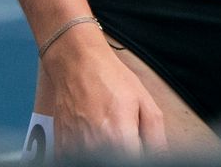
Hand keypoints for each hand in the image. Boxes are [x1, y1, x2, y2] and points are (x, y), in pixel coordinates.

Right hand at [36, 26, 168, 154]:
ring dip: (106, 149)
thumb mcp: (143, 100)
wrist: (77, 63)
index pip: (135, 162)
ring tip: (107, 128)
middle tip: (125, 132)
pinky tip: (92, 132)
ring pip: (99, 158)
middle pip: (116, 161)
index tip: (138, 143)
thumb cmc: (109, 78)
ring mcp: (75, 149)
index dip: (139, 153)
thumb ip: (155, 135)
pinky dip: (89, 150)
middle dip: (125, 150)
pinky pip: (79, 158)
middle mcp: (95, 148)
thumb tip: (158, 156)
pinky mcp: (62, 148)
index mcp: (120, 138)